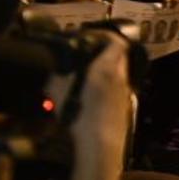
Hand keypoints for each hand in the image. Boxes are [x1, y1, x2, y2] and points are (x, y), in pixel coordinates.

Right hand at [58, 29, 133, 162]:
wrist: (101, 144)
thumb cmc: (80, 116)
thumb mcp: (58, 92)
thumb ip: (56, 77)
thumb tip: (54, 71)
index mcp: (107, 69)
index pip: (117, 42)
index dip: (106, 36)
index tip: (93, 36)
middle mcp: (120, 77)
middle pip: (118, 56)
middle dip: (103, 52)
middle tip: (86, 54)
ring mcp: (124, 92)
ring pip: (117, 72)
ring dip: (104, 69)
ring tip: (85, 75)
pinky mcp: (123, 105)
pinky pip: (116, 87)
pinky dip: (106, 85)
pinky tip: (90, 95)